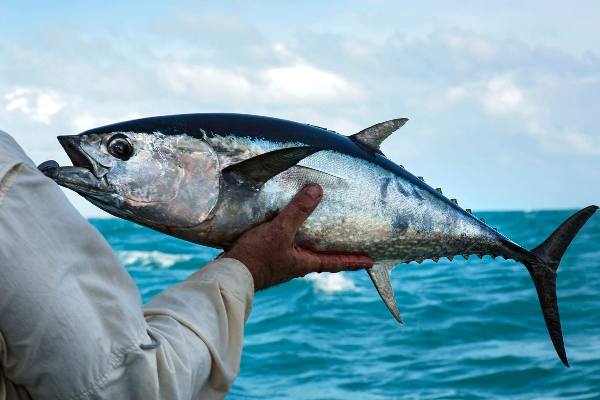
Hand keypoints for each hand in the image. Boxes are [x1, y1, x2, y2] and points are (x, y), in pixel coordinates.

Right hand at [223, 184, 372, 290]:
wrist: (229, 274)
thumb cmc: (257, 257)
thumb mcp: (280, 231)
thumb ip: (298, 211)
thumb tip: (317, 191)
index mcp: (305, 263)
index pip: (336, 262)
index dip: (354, 260)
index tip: (371, 260)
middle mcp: (296, 266)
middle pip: (322, 259)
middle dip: (336, 253)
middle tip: (350, 246)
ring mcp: (282, 265)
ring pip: (305, 254)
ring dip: (316, 247)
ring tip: (322, 235)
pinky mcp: (267, 260)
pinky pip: (288, 249)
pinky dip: (296, 242)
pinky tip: (288, 233)